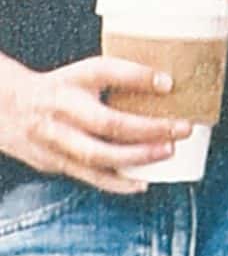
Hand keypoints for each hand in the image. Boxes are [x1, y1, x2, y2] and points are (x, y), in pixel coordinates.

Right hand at [0, 55, 188, 193]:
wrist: (5, 108)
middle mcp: (60, 108)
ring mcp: (54, 137)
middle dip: (148, 128)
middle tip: (182, 128)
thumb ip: (119, 80)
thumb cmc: (59, 92)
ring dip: (136, 157)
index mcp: (70, 81)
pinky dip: (117, 183)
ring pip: (97, 154)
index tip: (168, 82)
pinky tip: (141, 183)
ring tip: (167, 151)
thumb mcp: (83, 76)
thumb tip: (172, 87)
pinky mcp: (51, 160)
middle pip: (106, 122)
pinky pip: (88, 175)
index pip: (104, 71)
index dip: (137, 76)